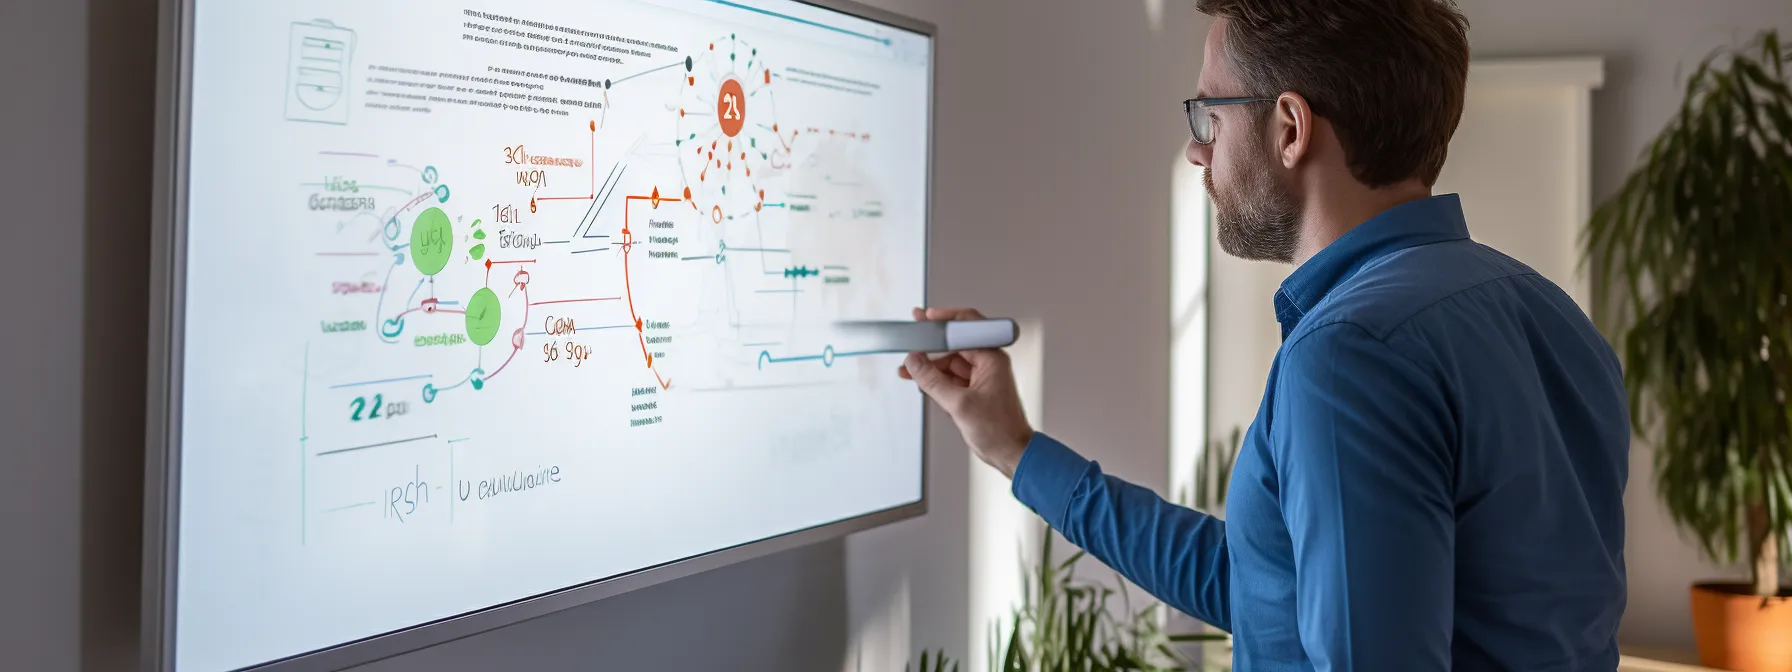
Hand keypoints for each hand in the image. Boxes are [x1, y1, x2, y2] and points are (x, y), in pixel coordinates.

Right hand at [898, 307, 1032, 477]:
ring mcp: (980, 377)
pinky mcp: (973, 390)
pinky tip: (919, 381)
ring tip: (908, 370)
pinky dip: (935, 380)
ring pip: (949, 363)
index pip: (966, 326)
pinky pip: (950, 378)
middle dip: (930, 346)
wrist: (1010, 454)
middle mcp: (987, 363)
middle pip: (954, 344)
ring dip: (929, 366)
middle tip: (910, 340)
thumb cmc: (1000, 430)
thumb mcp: (959, 404)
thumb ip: (933, 381)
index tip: (925, 318)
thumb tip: (914, 361)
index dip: (944, 319)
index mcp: (992, 358)